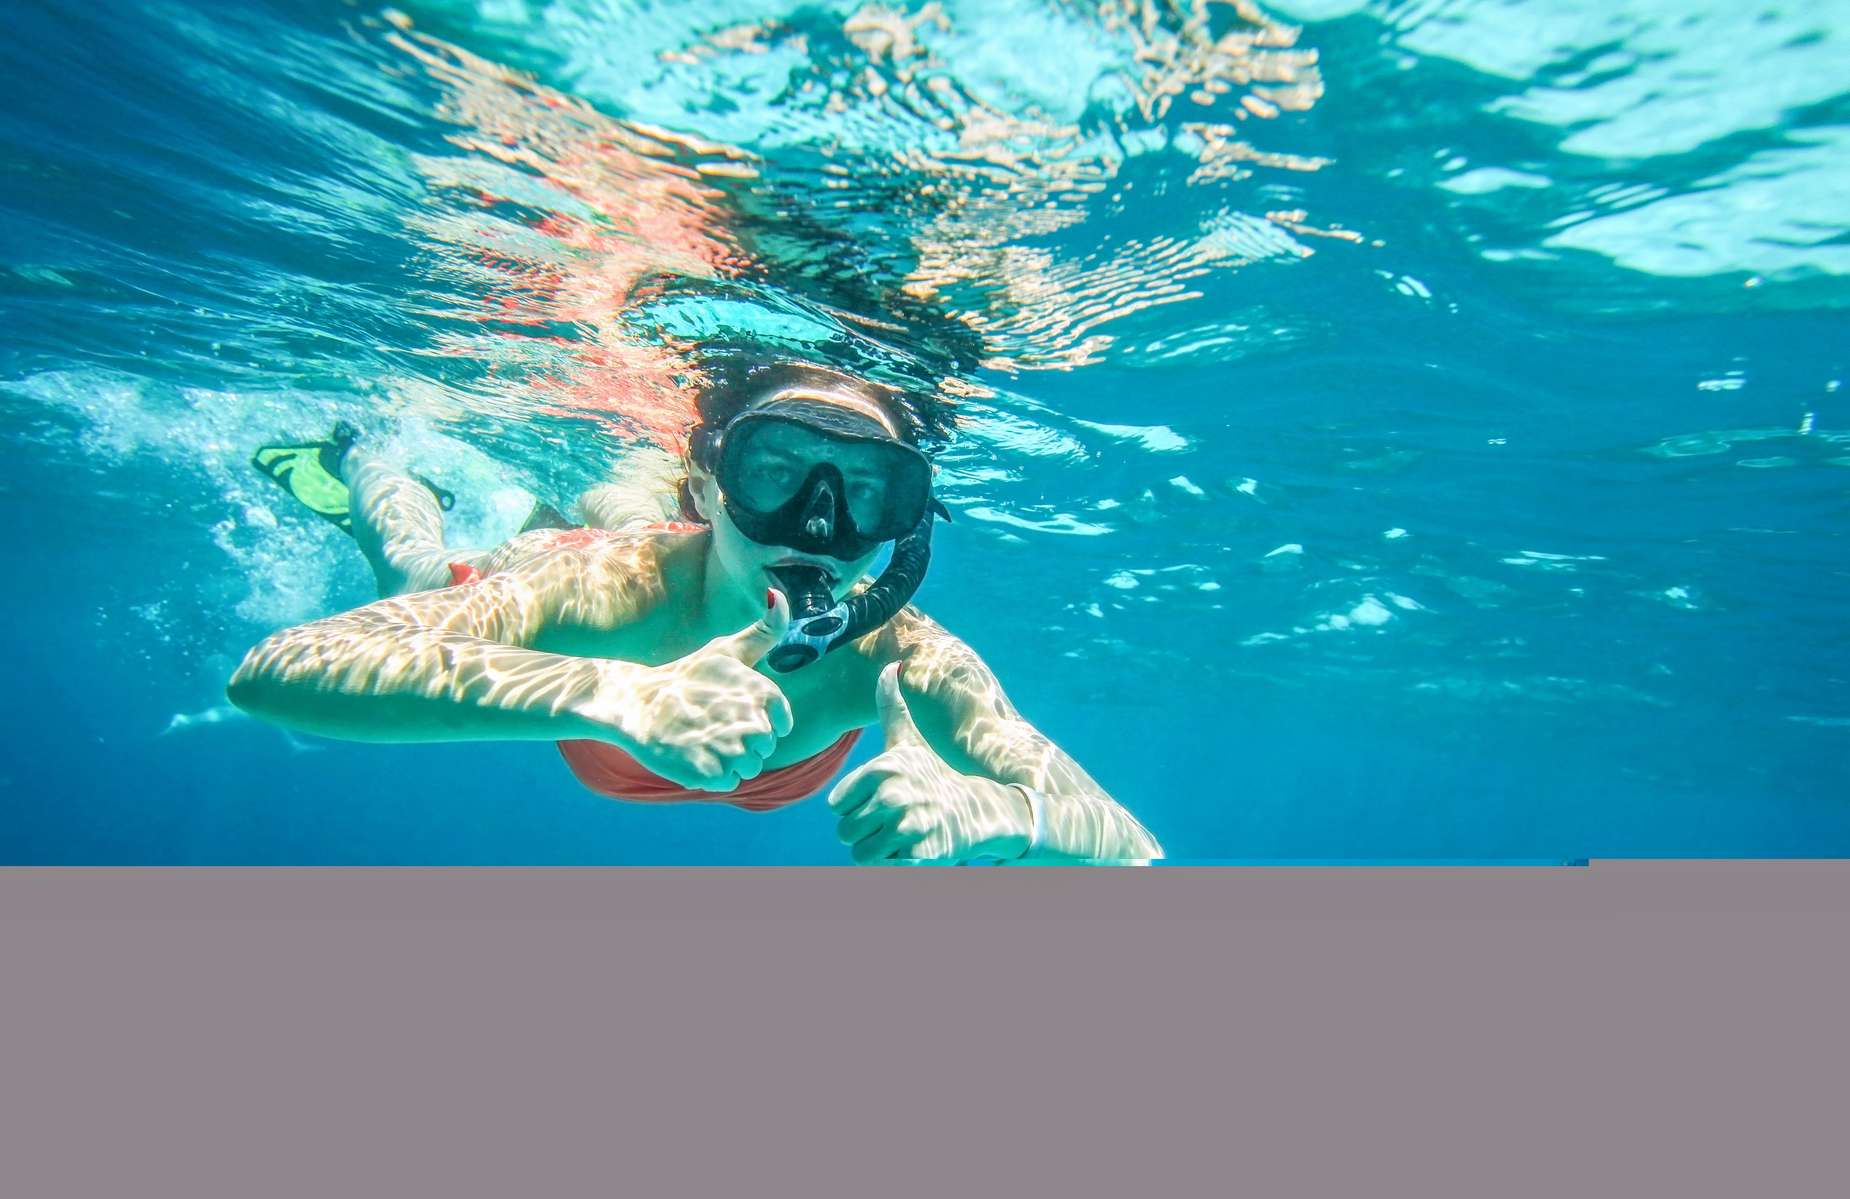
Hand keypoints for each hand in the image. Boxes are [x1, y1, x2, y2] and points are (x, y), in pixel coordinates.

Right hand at [575, 590, 794, 790]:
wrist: (636, 702)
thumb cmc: (686, 675)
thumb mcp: (727, 649)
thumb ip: (764, 630)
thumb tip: (781, 595)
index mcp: (763, 693)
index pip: (781, 724)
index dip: (759, 721)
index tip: (732, 711)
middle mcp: (753, 723)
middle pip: (764, 749)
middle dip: (741, 742)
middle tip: (710, 723)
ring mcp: (732, 750)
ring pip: (749, 768)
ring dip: (728, 760)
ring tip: (701, 738)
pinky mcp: (711, 774)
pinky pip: (729, 783)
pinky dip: (712, 775)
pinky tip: (693, 753)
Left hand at [826, 663, 1032, 863]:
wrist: (979, 808)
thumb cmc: (933, 774)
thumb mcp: (909, 740)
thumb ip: (891, 705)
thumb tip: (890, 665)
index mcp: (881, 769)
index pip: (838, 806)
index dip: (858, 807)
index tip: (883, 798)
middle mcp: (892, 796)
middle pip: (846, 833)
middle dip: (867, 832)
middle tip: (895, 820)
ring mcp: (907, 827)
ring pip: (861, 854)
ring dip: (879, 850)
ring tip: (902, 834)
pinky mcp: (920, 855)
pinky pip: (883, 869)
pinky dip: (895, 865)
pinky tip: (915, 849)